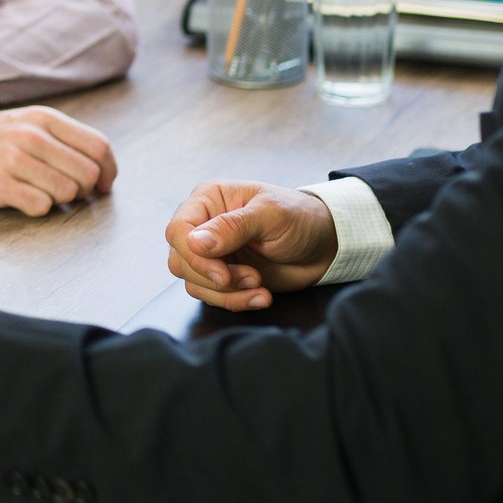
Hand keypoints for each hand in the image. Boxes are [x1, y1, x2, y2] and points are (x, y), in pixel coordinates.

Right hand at [0, 108, 117, 214]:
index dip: (108, 172)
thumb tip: (102, 170)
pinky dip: (36, 208)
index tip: (102, 186)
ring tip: (36, 192)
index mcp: (42, 117)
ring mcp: (12, 158)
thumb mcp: (24, 124)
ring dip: (57, 200)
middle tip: (62, 192)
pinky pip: (40, 206)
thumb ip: (61, 139)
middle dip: (82, 191)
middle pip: (87, 173)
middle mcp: (30, 134)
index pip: (98, 146)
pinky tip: (19, 199)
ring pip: (67, 192)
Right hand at [165, 181, 337, 311]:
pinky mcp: (223, 277)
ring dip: (226, 293)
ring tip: (259, 285)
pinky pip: (212, 297)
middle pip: (180, 260)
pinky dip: (236, 302)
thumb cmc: (300, 217)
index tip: (223, 274)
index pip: (178, 230)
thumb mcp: (271, 215)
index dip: (194, 256)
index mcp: (208, 200)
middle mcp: (204, 226)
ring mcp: (212, 254)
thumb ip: (232, 227)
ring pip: (193, 283)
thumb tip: (194, 242)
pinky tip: (261, 297)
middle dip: (214, 278)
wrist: (324, 244)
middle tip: (251, 278)